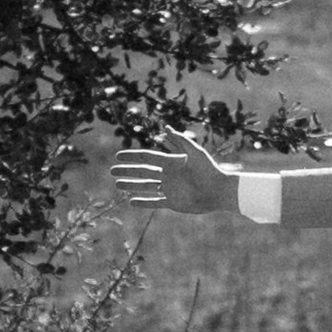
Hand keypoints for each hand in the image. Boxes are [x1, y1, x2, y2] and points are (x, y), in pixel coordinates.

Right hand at [110, 125, 237, 216]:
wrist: (219, 191)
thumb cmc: (209, 170)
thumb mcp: (194, 152)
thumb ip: (180, 141)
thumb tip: (166, 128)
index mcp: (171, 162)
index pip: (147, 158)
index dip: (132, 157)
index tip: (118, 156)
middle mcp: (168, 175)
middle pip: (142, 172)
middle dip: (127, 171)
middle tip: (111, 171)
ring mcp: (169, 189)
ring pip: (145, 187)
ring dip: (131, 185)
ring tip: (117, 185)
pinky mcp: (172, 202)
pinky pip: (154, 202)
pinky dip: (143, 202)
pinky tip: (130, 201)